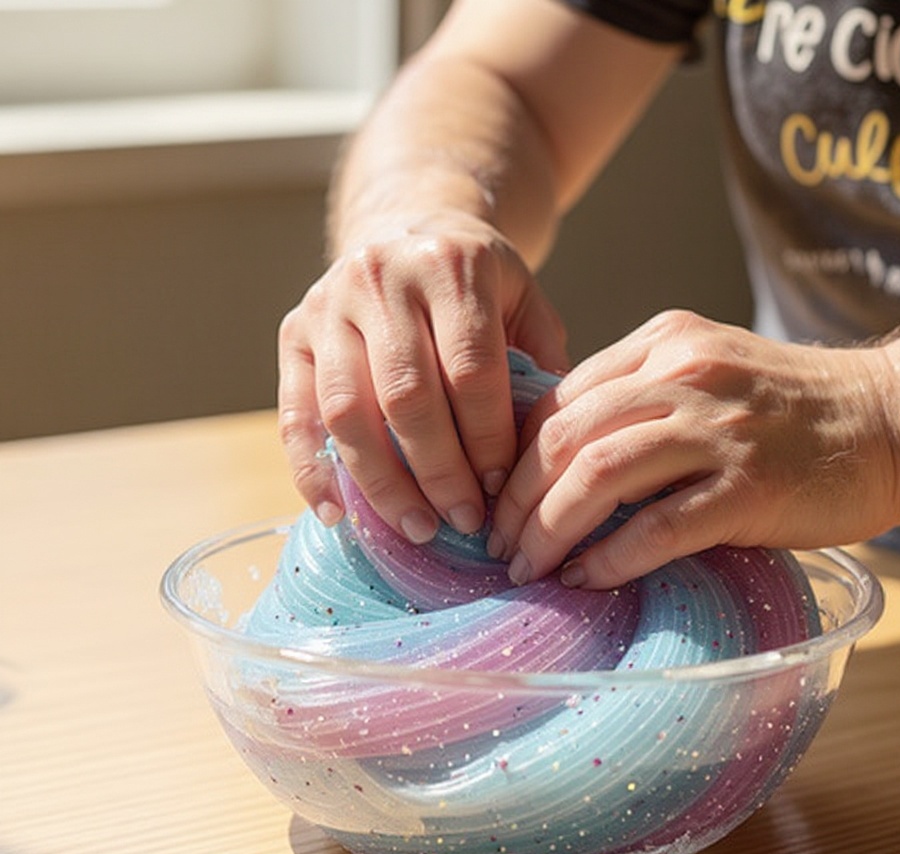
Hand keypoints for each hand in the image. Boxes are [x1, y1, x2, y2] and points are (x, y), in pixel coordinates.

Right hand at [278, 214, 566, 541]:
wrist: (407, 227)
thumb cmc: (476, 284)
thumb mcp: (524, 300)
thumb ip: (544, 361)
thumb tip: (550, 450)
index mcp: (450, 265)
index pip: (470, 369)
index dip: (486, 437)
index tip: (503, 488)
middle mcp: (380, 277)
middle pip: (407, 396)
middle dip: (440, 471)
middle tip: (465, 521)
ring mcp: (327, 304)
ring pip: (346, 410)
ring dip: (382, 482)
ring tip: (417, 526)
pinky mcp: (294, 333)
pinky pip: (294, 413)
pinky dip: (311, 471)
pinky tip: (338, 512)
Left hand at [488, 311, 899, 587]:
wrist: (892, 421)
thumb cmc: (794, 410)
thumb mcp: (709, 372)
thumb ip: (641, 398)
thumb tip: (561, 457)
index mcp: (664, 344)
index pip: (560, 398)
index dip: (514, 453)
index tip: (496, 497)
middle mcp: (683, 376)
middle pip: (565, 436)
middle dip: (516, 497)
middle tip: (497, 542)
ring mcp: (719, 429)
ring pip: (598, 475)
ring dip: (549, 529)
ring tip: (527, 567)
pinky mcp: (750, 486)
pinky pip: (658, 527)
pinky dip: (610, 557)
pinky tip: (586, 579)